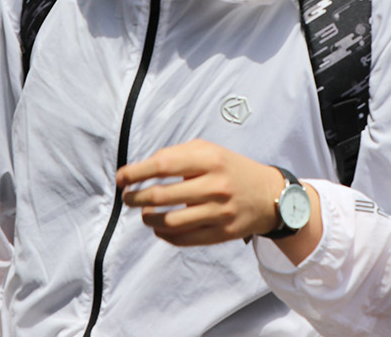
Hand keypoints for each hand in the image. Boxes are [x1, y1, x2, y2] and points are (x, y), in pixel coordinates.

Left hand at [117, 139, 287, 245]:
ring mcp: (219, 212)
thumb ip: (177, 155)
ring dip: (149, 218)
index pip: (164, 164)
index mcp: (211, 159)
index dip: (137, 172)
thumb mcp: (209, 151)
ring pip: (170, 221)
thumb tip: (141, 170)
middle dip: (136, 197)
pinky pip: (184, 238)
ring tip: (145, 213)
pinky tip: (159, 227)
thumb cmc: (230, 169)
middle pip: (162, 195)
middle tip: (128, 198)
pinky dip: (164, 234)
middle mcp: (215, 185)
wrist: (268, 194)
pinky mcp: (222, 233)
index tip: (121, 177)